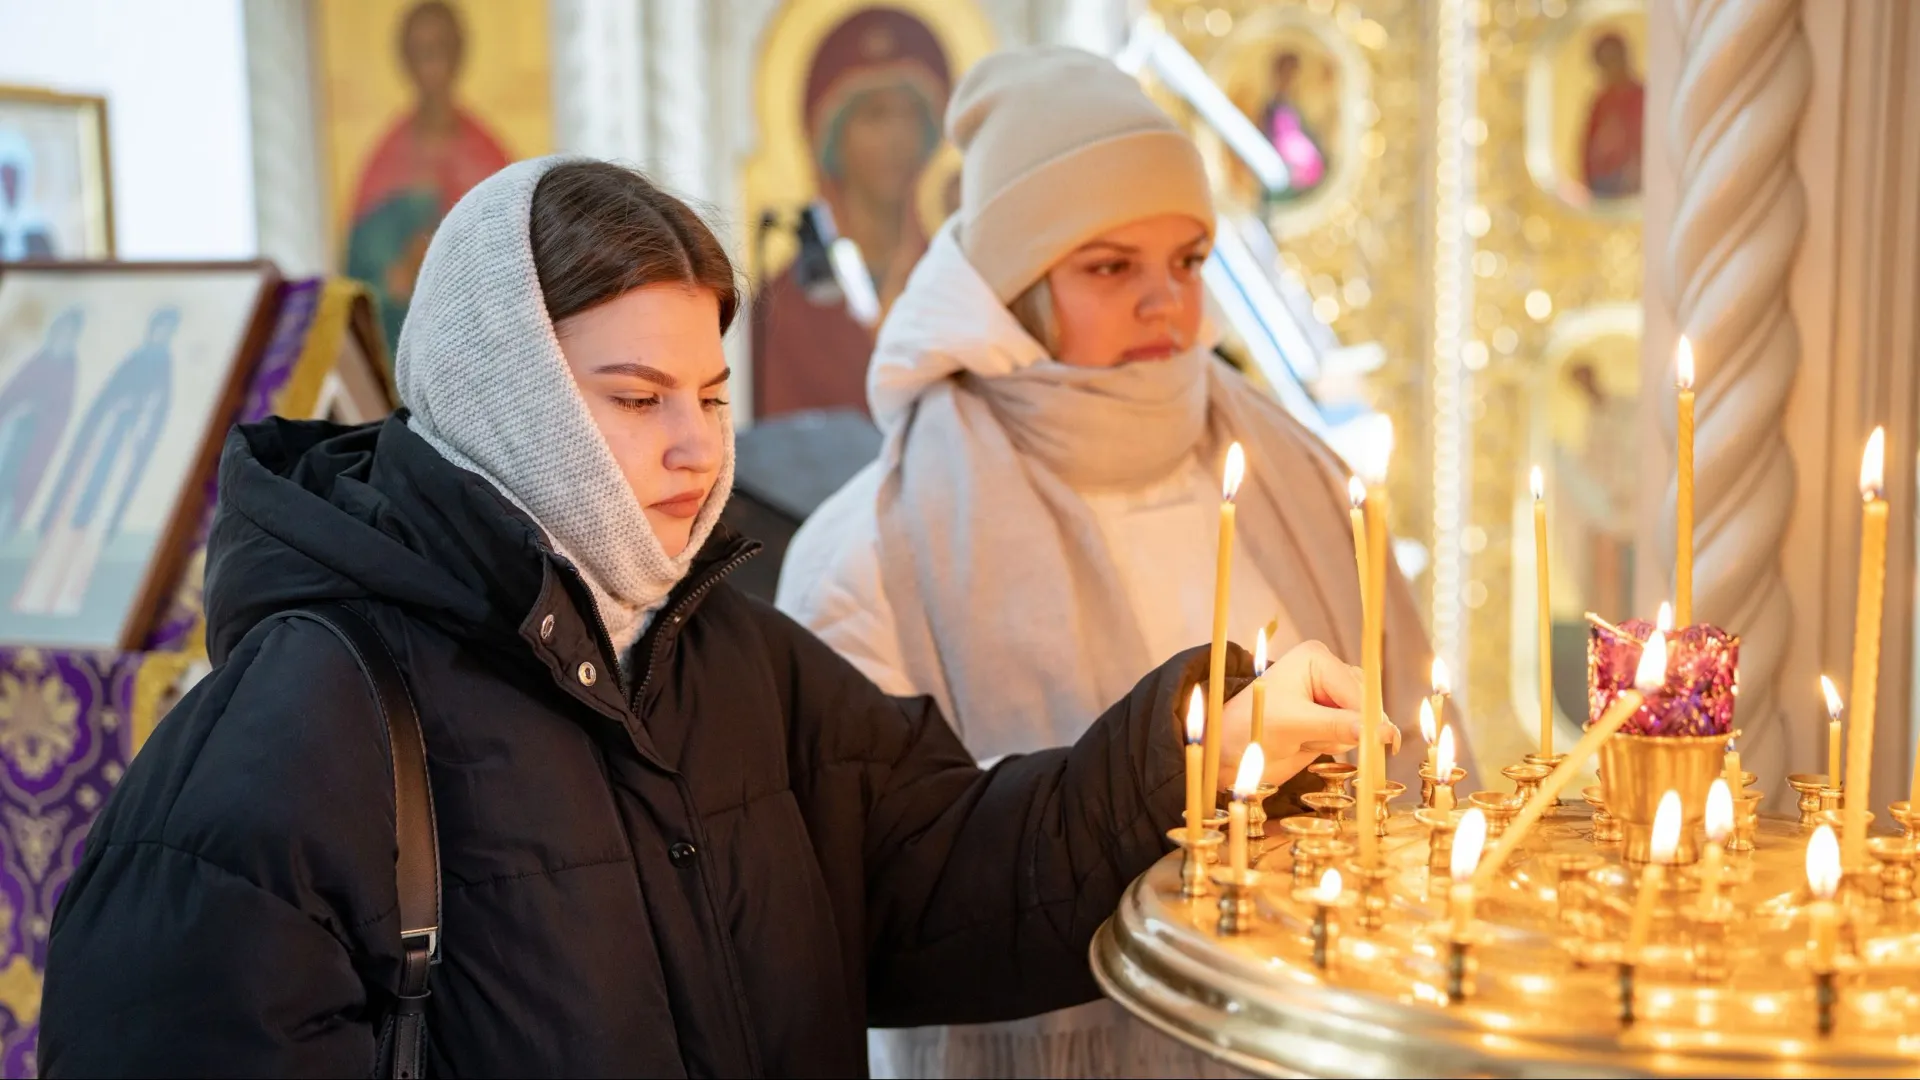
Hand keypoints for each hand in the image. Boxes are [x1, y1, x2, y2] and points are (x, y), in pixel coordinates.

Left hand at [1218, 640, 1400, 789]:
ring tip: (1304, 737)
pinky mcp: (1330, 716)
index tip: (1379, 743)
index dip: (1367, 718)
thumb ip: (1338, 726)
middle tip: (1312, 737)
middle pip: (1366, 704)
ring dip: (1339, 738)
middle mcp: (1328, 670)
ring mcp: (1331, 694)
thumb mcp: (1294, 725)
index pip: (1359, 690)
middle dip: (1347, 729)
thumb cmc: (1251, 727)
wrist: (1229, 750)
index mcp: (1317, 658)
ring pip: (1362, 722)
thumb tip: (1383, 732)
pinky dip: (1336, 744)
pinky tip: (1310, 743)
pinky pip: (1353, 734)